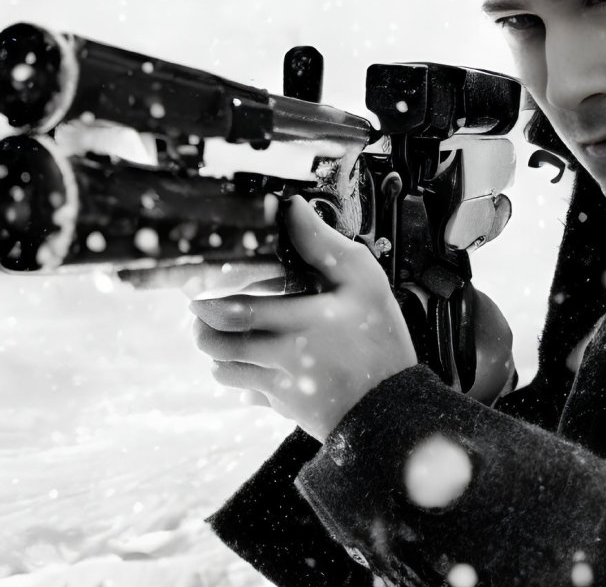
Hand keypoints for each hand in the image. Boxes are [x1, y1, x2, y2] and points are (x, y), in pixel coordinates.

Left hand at [190, 195, 417, 441]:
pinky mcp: (285, 407)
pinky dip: (241, 377)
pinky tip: (252, 364)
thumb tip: (292, 209)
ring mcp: (282, 386)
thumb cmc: (381, 340)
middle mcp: (285, 356)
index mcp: (302, 321)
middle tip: (200, 313)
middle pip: (219, 344)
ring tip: (222, 335)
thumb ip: (324, 245)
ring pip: (226, 370)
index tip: (200, 292)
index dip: (208, 303)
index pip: (234, 312)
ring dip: (218, 352)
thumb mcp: (365, 282)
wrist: (394, 407)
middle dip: (202, 327)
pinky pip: (247, 393)